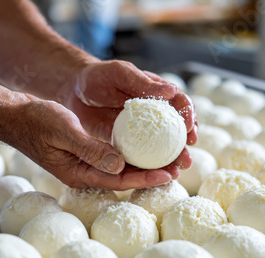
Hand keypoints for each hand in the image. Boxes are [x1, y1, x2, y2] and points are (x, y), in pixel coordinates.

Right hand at [3, 98, 178, 189]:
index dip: (145, 178)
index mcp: (78, 173)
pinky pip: (111, 159)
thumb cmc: (35, 121)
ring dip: (142, 165)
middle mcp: (83, 173)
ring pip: (119, 170)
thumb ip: (91, 149)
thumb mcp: (64, 131)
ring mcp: (82, 165)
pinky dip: (128, 155)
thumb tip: (120, 165)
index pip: (119, 180)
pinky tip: (142, 148)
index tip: (169, 175)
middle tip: (177, 168)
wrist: (14, 116)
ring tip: (167, 160)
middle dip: (150, 175)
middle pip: (123, 179)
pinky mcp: (82, 154)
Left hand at [64, 60, 196, 169]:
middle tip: (186, 159)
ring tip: (175, 173)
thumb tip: (172, 91)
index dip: (189, 116)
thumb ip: (142, 82)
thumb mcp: (119, 73)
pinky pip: (140, 156)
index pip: (180, 103)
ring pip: (161, 146)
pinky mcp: (127, 144)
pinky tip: (152, 177)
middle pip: (176, 130)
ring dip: (171, 160)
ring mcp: (141, 130)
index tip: (190, 129)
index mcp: (157, 93)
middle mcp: (153, 113)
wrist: (75, 92)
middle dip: (184, 146)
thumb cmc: (98, 77)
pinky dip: (148, 167)